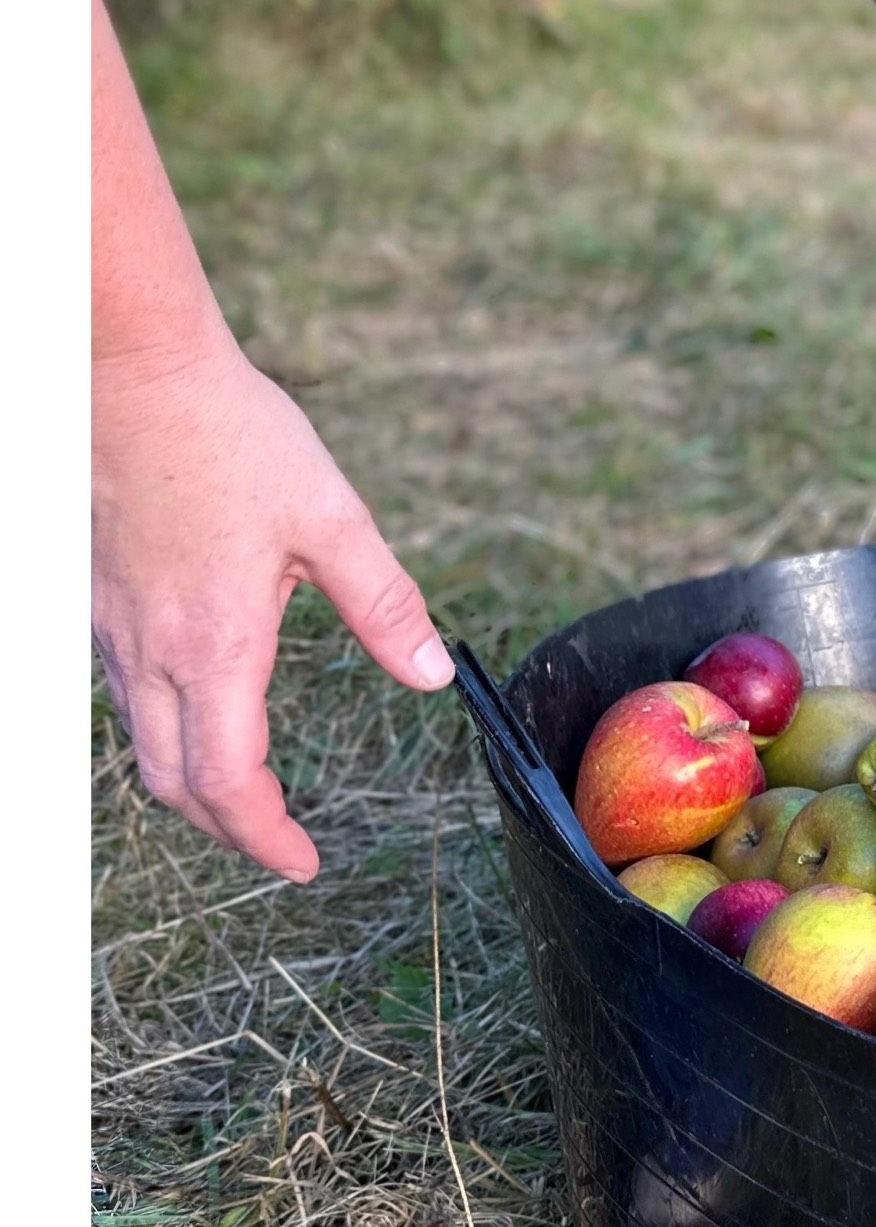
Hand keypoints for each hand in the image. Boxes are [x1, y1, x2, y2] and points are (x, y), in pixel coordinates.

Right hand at [91, 340, 453, 881]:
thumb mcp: (331, 519)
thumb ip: (385, 606)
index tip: (304, 861)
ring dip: (192, 785)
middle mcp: (149, 650)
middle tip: (280, 843)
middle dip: (229, 828)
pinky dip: (160, 731)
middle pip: (174, 784)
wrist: (125, 365)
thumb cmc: (229, 433)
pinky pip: (119, 694)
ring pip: (139, 743)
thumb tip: (435, 675)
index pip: (229, 783)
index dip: (266, 837)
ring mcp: (109, 626)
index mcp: (214, 644)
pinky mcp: (91, 597)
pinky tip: (198, 713)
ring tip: (247, 796)